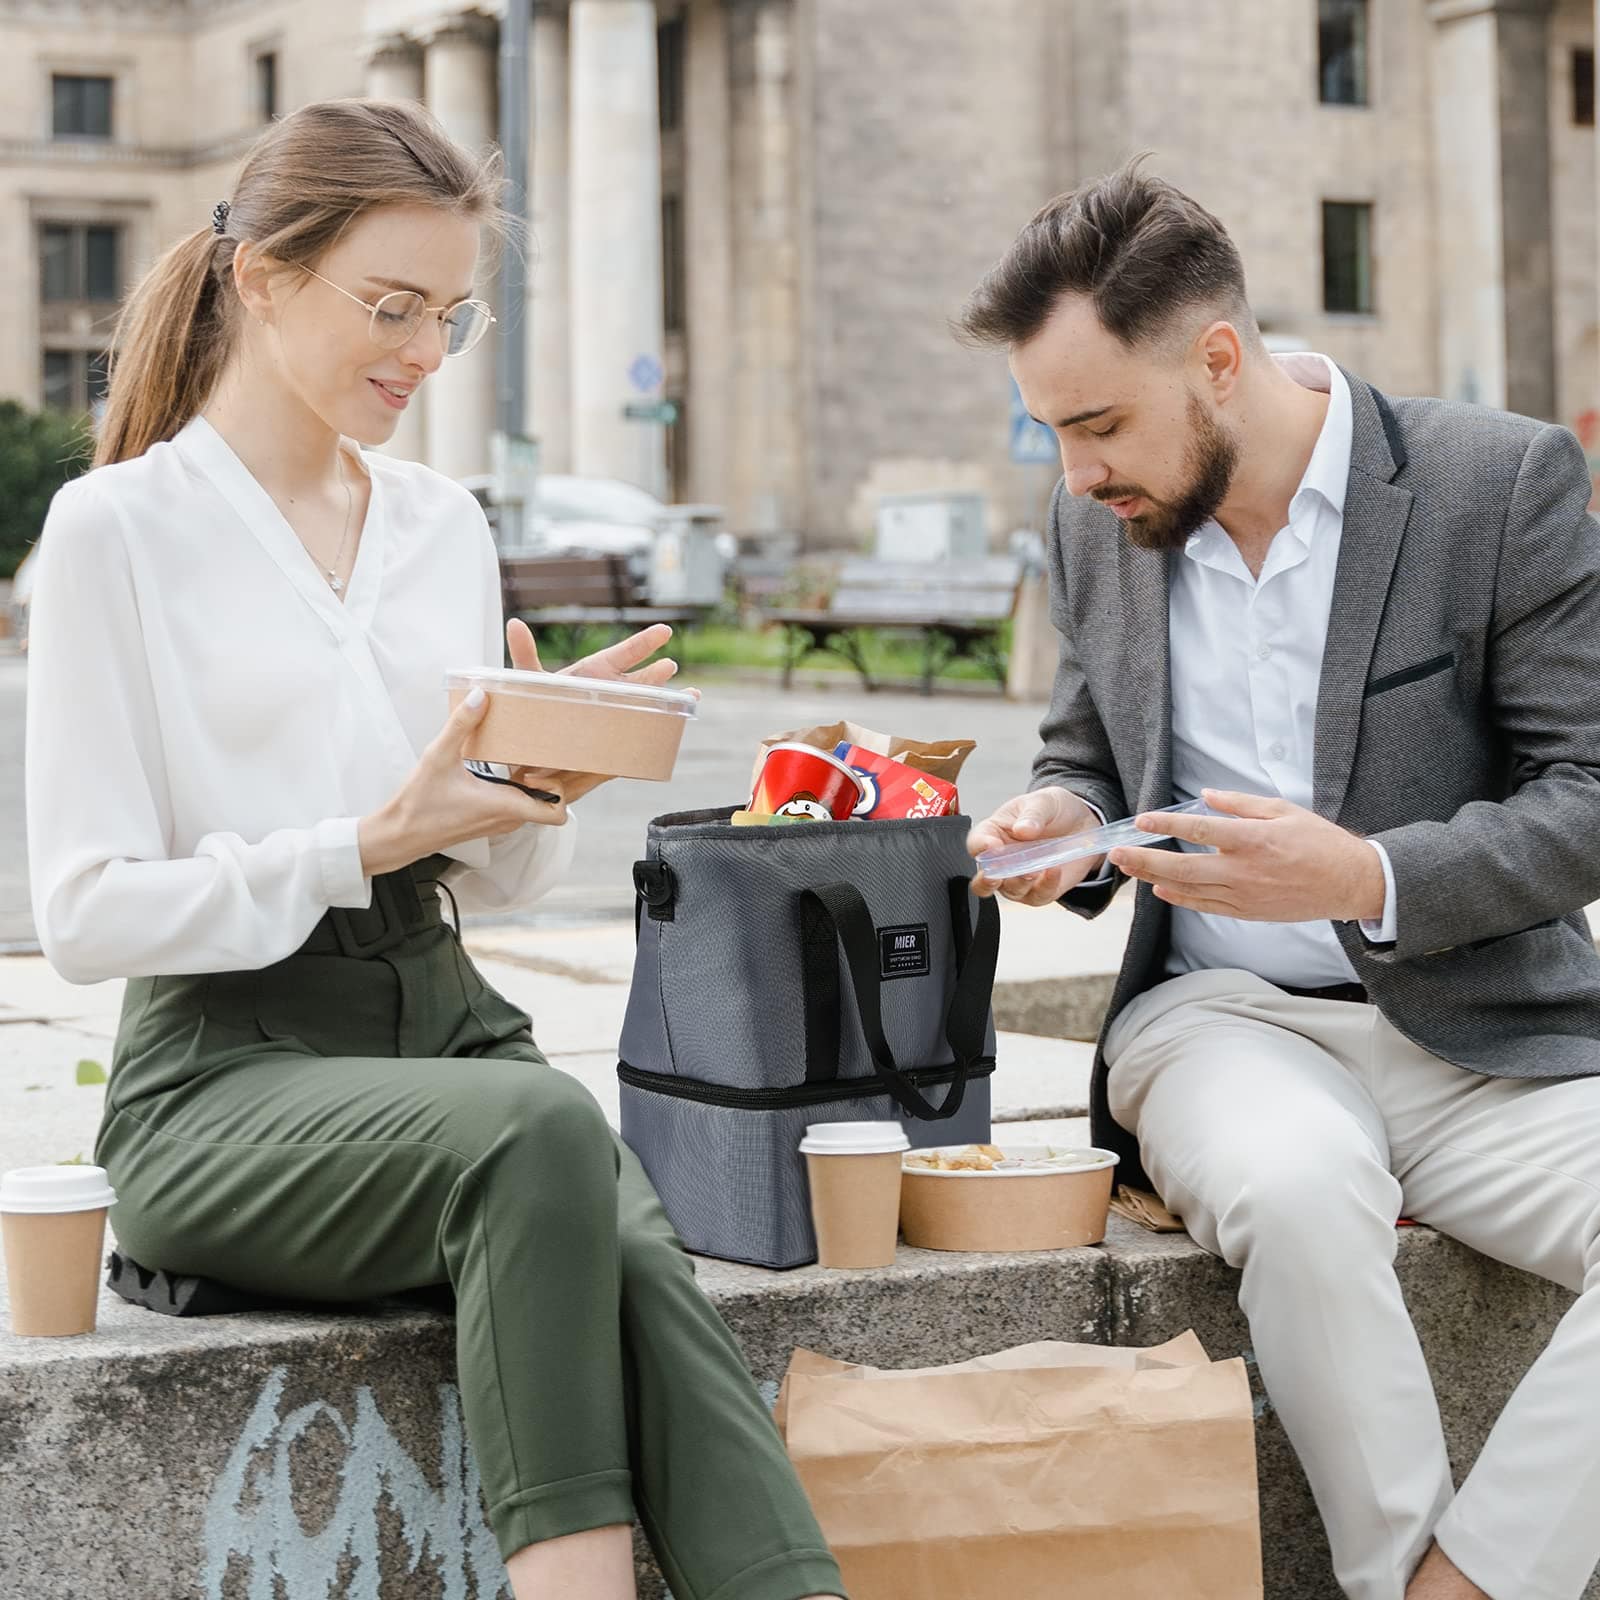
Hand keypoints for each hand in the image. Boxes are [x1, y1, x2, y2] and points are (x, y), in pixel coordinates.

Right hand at [358, 688, 566, 876]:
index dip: (565, 787)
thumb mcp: (438, 757)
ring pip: (538, 802)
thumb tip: (480, 695)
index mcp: (505, 806)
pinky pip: (522, 804)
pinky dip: (525, 787)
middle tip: (554, 749)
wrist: (401, 835)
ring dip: (541, 781)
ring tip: (535, 751)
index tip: (552, 763)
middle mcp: (510, 817)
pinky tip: (513, 764)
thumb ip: (461, 724)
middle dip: (560, 776)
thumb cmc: (418, 805)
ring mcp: (503, 820)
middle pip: (554, 801)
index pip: (558, 811)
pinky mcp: (493, 819)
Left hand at [503, 619, 695, 804]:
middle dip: (655, 675)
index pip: (622, 654)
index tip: (664, 631)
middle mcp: (610, 694)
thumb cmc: (533, 713)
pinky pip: (639, 740)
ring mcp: (615, 719)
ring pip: (648, 709)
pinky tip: (673, 731)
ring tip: (691, 696)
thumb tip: (514, 623)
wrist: (530, 755)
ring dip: (669, 702)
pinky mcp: (614, 745)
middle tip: (670, 666)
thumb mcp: (529, 682)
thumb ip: (525, 654)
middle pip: (640, 682)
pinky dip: (657, 737)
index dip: (643, 644)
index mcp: (594, 674)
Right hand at [967, 786, 1106, 905]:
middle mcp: (1002, 860)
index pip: (976, 844)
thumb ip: (1033, 814)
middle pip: (982, 880)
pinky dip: (1045, 886)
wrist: (1083, 824)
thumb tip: (1023, 829)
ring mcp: (1019, 877)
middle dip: (986, 881)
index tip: (993, 846)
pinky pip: (1038, 895)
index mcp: (993, 833)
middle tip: (997, 874)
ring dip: (1019, 882)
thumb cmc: (1054, 810)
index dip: (981, 847)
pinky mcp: (1040, 889)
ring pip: (1009, 891)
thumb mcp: (1044, 801)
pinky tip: (1054, 870)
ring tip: (1034, 869)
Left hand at [1108, 788, 1386, 921]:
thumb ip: (1241, 803)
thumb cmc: (1319, 842)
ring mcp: (1244, 895)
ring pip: (1189, 889)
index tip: (1142, 820)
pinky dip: (1180, 898)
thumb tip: (1207, 794)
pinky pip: (1205, 906)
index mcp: (1252, 839)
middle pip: (1182, 866)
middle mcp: (1243, 870)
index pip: (1198, 829)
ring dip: (1155, 878)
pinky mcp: (1247, 912)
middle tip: (1117, 853)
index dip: (1166, 824)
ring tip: (1130, 870)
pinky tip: (1161, 889)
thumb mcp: (1284, 810)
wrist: (1348, 883)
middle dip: (1145, 859)